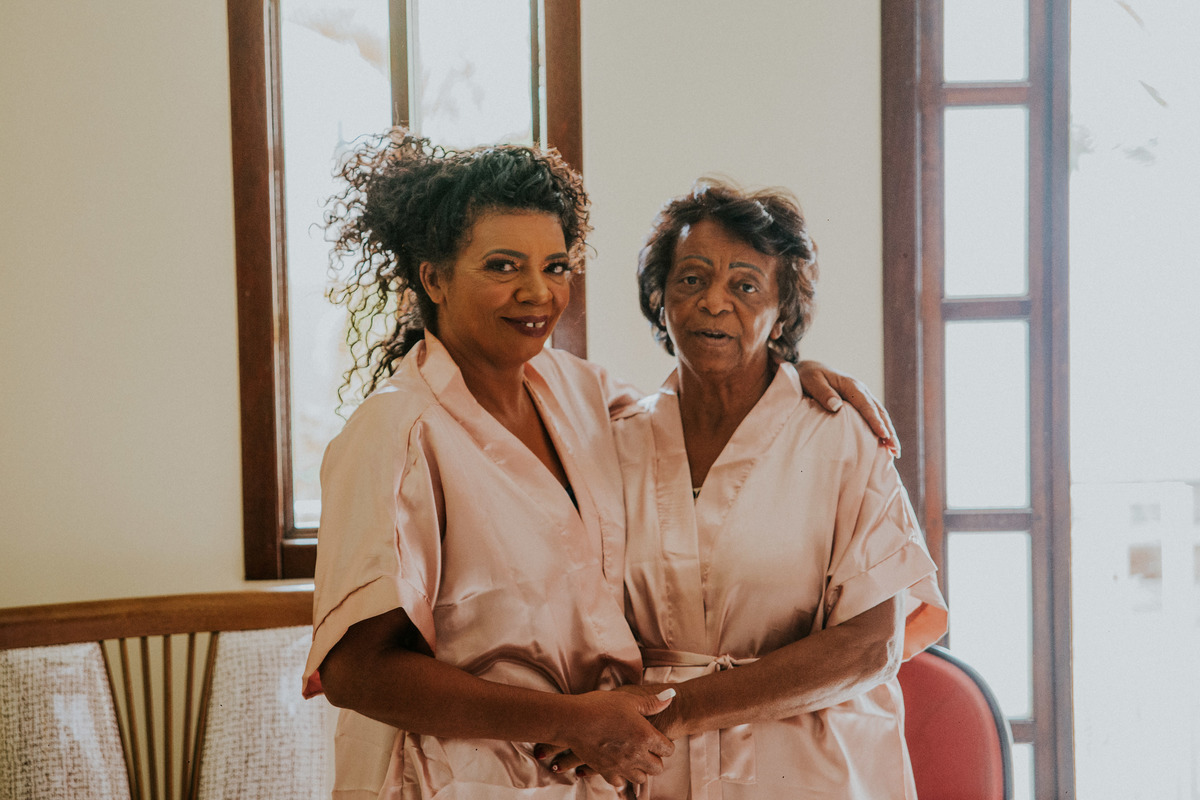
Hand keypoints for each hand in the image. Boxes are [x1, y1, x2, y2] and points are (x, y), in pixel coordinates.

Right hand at [535, 688, 675, 785]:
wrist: (572, 720)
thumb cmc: (600, 706)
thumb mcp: (628, 699)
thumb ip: (652, 702)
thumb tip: (671, 697)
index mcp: (645, 736)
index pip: (668, 750)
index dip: (666, 744)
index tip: (659, 740)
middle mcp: (636, 755)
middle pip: (657, 768)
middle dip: (655, 759)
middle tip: (647, 749)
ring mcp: (620, 765)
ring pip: (641, 778)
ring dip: (640, 770)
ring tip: (634, 758)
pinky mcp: (605, 771)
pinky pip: (619, 782)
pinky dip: (621, 777)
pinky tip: (618, 766)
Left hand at [796, 360, 899, 456]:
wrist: (811, 369)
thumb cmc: (809, 377)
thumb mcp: (812, 381)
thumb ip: (823, 393)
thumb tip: (836, 406)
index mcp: (851, 385)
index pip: (866, 405)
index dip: (875, 421)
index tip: (883, 435)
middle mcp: (861, 390)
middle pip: (879, 412)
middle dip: (889, 431)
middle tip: (895, 449)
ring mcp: (863, 396)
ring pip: (880, 415)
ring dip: (889, 432)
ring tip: (895, 451)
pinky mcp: (860, 403)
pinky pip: (874, 416)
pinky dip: (882, 429)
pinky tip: (884, 444)